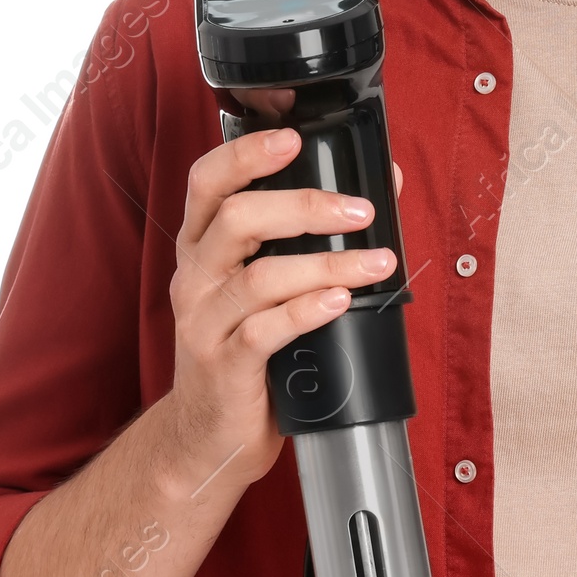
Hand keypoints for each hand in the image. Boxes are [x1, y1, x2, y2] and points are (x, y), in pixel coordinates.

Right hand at [164, 125, 400, 491]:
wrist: (207, 438)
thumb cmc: (245, 351)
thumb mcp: (264, 288)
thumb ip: (306, 240)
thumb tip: (382, 189)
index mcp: (201, 247)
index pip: (208, 182)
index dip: (247, 154)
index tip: (294, 138)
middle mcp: (194, 277)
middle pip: (238, 218)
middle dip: (306, 206)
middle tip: (362, 210)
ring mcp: (203, 323)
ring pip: (261, 276)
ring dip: (328, 263)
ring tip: (378, 262)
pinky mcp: (223, 366)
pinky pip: (264, 331)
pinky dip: (308, 310)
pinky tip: (340, 301)